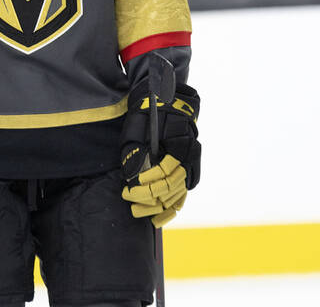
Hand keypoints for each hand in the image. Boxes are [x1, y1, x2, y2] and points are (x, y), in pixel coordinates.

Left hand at [120, 79, 200, 226]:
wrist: (167, 102)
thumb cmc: (148, 115)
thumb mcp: (136, 130)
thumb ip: (134, 154)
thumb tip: (131, 179)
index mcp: (179, 143)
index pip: (164, 174)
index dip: (145, 185)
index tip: (128, 190)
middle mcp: (190, 155)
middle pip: (171, 187)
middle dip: (149, 199)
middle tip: (130, 203)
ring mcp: (191, 162)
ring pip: (178, 194)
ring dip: (159, 207)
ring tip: (139, 213)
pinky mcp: (189, 168)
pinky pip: (183, 193)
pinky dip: (172, 207)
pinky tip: (158, 217)